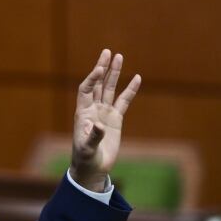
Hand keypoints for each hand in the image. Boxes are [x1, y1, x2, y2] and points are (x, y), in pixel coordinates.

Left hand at [70, 49, 141, 191]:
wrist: (93, 168)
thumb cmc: (85, 159)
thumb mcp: (87, 149)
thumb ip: (93, 136)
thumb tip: (100, 125)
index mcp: (83, 112)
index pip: (86, 89)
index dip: (92, 79)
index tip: (100, 69)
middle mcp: (93, 108)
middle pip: (98, 83)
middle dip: (102, 68)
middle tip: (107, 52)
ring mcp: (104, 112)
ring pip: (110, 89)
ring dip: (114, 73)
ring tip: (119, 56)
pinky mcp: (115, 119)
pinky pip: (124, 101)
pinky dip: (130, 90)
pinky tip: (137, 78)